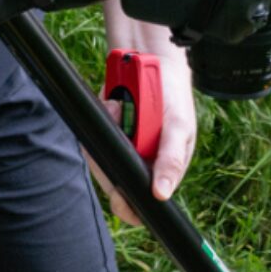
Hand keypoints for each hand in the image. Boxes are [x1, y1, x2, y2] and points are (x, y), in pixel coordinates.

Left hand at [93, 3, 197, 224]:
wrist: (153, 63)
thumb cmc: (173, 101)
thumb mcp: (179, 129)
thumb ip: (172, 161)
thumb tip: (162, 193)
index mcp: (156, 173)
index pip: (138, 205)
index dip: (128, 208)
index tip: (121, 197)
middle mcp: (133, 165)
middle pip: (112, 182)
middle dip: (112, 161)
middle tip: (122, 128)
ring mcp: (115, 149)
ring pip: (99, 158)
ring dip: (108, 133)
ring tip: (123, 106)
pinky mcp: (100, 133)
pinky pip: (91, 135)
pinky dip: (101, 118)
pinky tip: (115, 103)